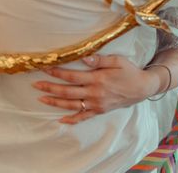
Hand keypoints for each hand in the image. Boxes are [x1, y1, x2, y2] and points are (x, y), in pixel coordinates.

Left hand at [32, 55, 160, 124]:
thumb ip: (100, 60)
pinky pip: (83, 117)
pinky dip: (71, 119)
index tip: (44, 68)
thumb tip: (84, 57)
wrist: (142, 88)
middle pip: (67, 91)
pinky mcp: (100, 110)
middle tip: (35, 84)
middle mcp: (95, 93)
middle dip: (49, 88)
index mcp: (97, 79)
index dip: (57, 72)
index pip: (72, 75)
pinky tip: (61, 119)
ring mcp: (96, 104)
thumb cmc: (130, 71)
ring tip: (41, 99)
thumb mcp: (117, 61)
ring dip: (55, 103)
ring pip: (71, 105)